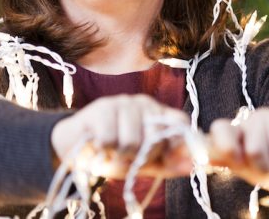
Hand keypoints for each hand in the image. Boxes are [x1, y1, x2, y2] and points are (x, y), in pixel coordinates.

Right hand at [50, 94, 192, 178]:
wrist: (77, 146)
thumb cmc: (116, 153)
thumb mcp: (145, 163)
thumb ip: (169, 164)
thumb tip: (192, 166)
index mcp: (159, 113)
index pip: (180, 122)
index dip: (177, 143)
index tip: (165, 158)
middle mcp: (144, 103)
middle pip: (156, 137)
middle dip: (141, 156)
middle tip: (128, 156)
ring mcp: (123, 102)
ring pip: (132, 140)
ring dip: (119, 155)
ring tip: (112, 150)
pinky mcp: (101, 107)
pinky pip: (109, 138)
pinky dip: (104, 149)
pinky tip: (99, 144)